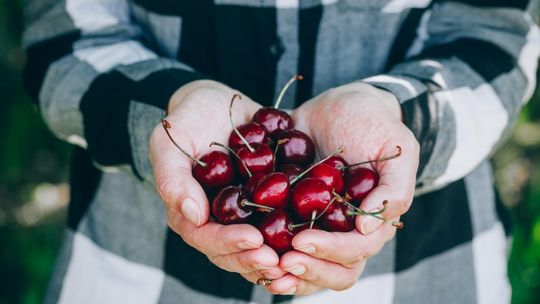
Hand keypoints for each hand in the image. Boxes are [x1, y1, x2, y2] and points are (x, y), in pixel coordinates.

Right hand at [149, 80, 285, 282]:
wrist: (219, 104)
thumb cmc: (189, 119)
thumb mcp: (169, 141)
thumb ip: (173, 179)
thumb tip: (194, 216)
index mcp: (189, 212)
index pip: (206, 238)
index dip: (229, 243)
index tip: (254, 240)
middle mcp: (216, 221)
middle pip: (233, 253)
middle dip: (255, 259)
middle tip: (279, 261)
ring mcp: (242, 216)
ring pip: (257, 248)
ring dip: (276, 259)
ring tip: (296, 260)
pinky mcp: (265, 206)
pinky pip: (278, 228)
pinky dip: (292, 240)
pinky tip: (313, 241)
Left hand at [263, 82, 418, 294]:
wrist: (341, 104)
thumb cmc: (375, 124)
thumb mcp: (397, 146)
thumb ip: (395, 187)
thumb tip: (365, 228)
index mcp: (370, 220)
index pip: (354, 250)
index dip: (330, 252)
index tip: (301, 242)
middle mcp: (343, 229)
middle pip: (331, 268)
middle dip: (307, 269)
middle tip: (280, 261)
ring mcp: (317, 222)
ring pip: (305, 261)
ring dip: (285, 271)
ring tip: (261, 267)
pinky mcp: (291, 209)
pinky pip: (279, 236)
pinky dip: (265, 247)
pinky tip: (245, 246)